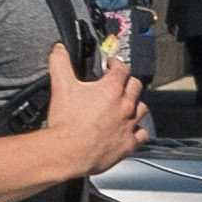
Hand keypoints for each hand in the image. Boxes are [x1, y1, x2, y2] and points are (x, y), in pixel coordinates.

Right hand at [49, 46, 153, 180]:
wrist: (66, 153)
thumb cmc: (65, 122)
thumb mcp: (60, 86)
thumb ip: (60, 63)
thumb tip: (59, 49)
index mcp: (111, 89)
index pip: (122, 68)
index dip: (116, 64)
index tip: (111, 65)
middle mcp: (125, 106)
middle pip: (136, 86)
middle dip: (128, 82)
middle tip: (120, 83)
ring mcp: (129, 125)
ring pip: (142, 108)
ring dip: (135, 104)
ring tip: (126, 105)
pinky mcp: (128, 144)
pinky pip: (142, 134)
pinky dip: (138, 130)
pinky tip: (132, 129)